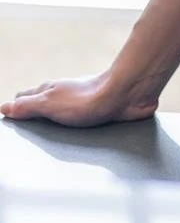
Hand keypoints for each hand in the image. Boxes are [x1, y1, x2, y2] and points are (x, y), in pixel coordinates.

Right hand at [1, 70, 158, 127]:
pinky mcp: (97, 110)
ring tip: (44, 131)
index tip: (10, 118)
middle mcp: (63, 94)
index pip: (24, 98)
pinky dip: (71, 124)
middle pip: (41, 103)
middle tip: (23, 123)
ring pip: (60, 110)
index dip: (15, 108)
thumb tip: (5, 107)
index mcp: (49, 91)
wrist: (125, 96)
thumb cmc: (88, 100)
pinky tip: (73, 132)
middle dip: (31, 113)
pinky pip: (78, 117)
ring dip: (52, 119)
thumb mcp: (49, 105)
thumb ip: (27, 107)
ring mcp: (80, 101)